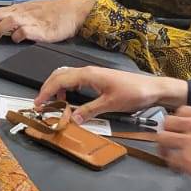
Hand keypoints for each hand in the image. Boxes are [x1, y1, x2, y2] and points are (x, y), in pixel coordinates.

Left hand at [0, 0, 92, 43]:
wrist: (74, 10)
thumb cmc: (55, 10)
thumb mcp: (33, 8)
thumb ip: (20, 14)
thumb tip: (6, 21)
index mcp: (20, 8)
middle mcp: (23, 13)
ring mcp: (32, 21)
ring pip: (8, 22)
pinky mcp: (41, 31)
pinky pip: (24, 32)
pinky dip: (17, 36)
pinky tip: (15, 39)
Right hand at [34, 66, 186, 123]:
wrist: (153, 88)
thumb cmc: (134, 93)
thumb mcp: (110, 104)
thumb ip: (89, 111)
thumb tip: (72, 119)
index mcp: (88, 75)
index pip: (59, 80)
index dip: (46, 91)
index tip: (37, 103)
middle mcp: (88, 71)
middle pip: (59, 75)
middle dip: (47, 88)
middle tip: (41, 103)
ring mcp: (93, 74)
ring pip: (67, 76)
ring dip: (56, 87)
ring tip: (53, 102)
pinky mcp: (98, 78)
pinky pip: (75, 80)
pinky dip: (67, 87)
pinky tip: (69, 98)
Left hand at [157, 107, 190, 190]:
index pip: (181, 111)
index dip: (179, 121)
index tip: (180, 129)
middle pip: (168, 122)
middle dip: (169, 132)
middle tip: (173, 142)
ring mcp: (189, 142)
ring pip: (162, 139)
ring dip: (166, 148)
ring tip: (172, 155)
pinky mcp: (186, 160)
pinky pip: (169, 159)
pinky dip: (172, 164)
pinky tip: (180, 168)